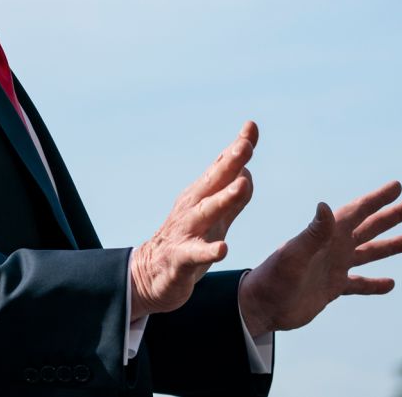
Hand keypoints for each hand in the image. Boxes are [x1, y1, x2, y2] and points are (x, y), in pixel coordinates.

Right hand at [130, 121, 257, 319]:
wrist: (150, 275)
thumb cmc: (187, 244)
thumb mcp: (215, 220)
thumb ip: (232, 199)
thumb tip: (247, 173)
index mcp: (201, 197)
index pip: (221, 168)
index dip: (236, 148)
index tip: (251, 126)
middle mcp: (192, 208)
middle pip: (213, 182)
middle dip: (229, 163)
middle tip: (245, 145)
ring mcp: (185, 232)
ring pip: (206, 212)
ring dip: (223, 198)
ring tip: (240, 185)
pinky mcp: (181, 258)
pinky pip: (195, 254)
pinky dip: (209, 251)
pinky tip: (224, 249)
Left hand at [238, 180, 401, 335]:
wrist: (260, 306)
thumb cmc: (273, 278)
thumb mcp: (294, 254)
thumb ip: (313, 233)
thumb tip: (325, 206)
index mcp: (325, 235)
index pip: (357, 212)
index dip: (377, 199)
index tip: (397, 186)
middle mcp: (332, 248)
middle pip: (368, 228)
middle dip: (391, 216)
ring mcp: (333, 267)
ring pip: (368, 253)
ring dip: (389, 246)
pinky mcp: (331, 288)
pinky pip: (359, 284)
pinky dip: (374, 283)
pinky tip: (390, 283)